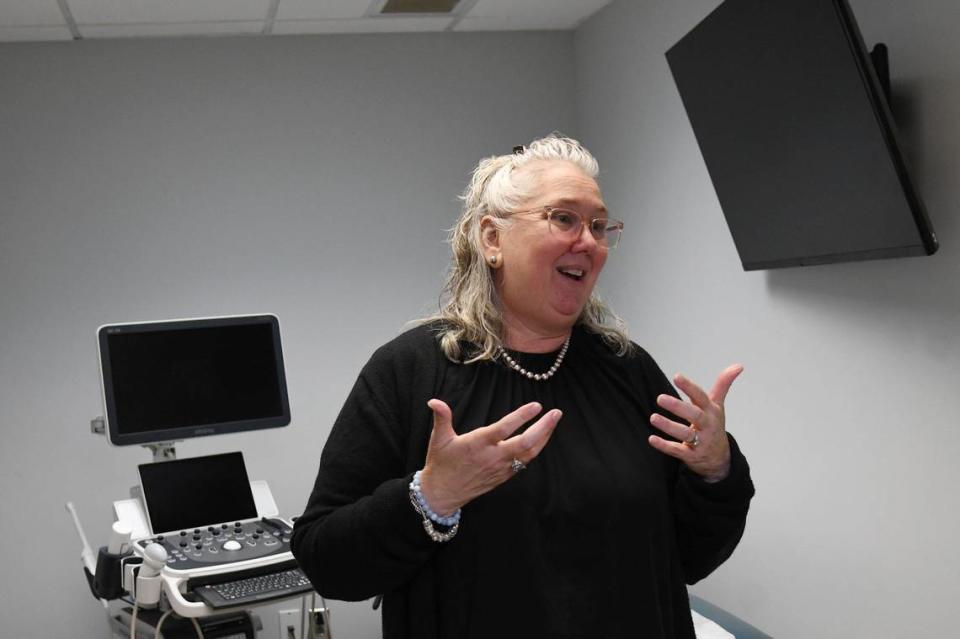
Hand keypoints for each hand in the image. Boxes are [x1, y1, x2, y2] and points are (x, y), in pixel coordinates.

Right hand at [419, 399, 561, 515]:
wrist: (443, 493)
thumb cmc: (441, 463)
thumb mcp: (439, 438)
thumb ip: (442, 417)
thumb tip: (433, 401)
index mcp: (478, 444)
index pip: (504, 428)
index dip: (521, 417)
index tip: (536, 406)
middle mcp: (493, 456)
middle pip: (525, 442)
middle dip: (543, 427)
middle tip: (557, 413)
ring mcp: (501, 468)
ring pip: (529, 453)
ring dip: (544, 437)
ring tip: (554, 421)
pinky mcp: (504, 475)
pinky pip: (525, 461)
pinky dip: (536, 448)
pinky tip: (542, 438)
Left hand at [647, 364, 742, 481]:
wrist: (720, 458)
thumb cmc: (714, 426)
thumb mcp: (718, 405)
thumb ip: (723, 384)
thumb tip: (739, 365)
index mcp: (711, 411)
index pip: (701, 397)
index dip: (689, 387)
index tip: (676, 376)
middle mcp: (707, 426)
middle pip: (694, 415)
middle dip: (678, 407)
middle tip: (660, 398)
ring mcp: (700, 442)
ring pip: (685, 434)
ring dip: (669, 426)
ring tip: (653, 418)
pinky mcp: (691, 455)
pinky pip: (677, 451)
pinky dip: (664, 446)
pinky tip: (652, 439)